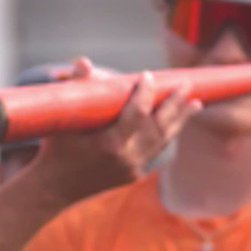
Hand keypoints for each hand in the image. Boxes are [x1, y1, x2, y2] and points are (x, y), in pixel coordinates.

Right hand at [34, 60, 198, 202]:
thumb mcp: (63, 120)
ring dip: (179, 121)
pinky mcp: (134, 175)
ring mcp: (132, 169)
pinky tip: (175, 123)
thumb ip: (77, 89)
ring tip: (196, 104)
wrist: (54, 188)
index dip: (145, 93)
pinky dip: (165, 135)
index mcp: (108, 145)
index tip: (148, 76)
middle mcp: (125, 159)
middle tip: (186, 84)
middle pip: (158, 127)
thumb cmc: (55, 149)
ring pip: (162, 141)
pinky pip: (155, 151)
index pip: (137, 114)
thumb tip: (84, 62)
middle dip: (174, 105)